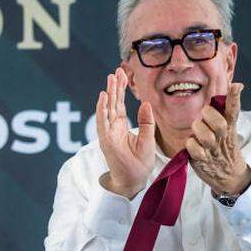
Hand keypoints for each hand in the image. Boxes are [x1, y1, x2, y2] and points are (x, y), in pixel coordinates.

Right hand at [97, 68, 156, 198]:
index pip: (119, 104)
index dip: (120, 89)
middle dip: (115, 86)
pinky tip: (104, 97)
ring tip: (110, 79)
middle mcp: (113, 128)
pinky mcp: (106, 140)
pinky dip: (102, 109)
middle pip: (113, 103)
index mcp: (121, 126)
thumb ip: (147, 121)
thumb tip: (145, 103)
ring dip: (108, 93)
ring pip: (107, 109)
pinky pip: (102, 122)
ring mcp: (108, 133)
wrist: (134, 180)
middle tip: (117, 70)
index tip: (123, 74)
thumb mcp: (148, 138)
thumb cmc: (140, 162)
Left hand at [185, 83, 250, 195]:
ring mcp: (212, 150)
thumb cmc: (224, 147)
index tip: (236, 86)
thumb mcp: (229, 129)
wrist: (228, 175)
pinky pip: (193, 149)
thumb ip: (226, 110)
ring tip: (197, 131)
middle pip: (219, 123)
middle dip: (208, 116)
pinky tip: (191, 145)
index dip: (234, 98)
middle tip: (204, 115)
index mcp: (229, 128)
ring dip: (198, 130)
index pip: (234, 111)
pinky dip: (190, 145)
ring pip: (205, 136)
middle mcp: (222, 137)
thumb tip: (234, 86)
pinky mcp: (202, 160)